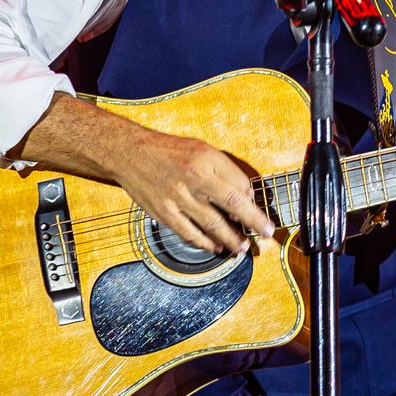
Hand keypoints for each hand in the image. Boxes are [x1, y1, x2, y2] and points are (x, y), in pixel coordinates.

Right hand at [112, 128, 276, 255]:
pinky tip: (215, 247)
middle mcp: (194, 178)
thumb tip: (244, 193)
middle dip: (253, 221)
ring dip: (231, 238)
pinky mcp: (164, 213)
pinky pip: (189, 233)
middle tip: (265, 233)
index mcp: (206, 159)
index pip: (238, 183)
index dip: (251, 200)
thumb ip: (223, 169)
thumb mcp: (201, 148)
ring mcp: (178, 198)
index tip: (258, 210)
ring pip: (212, 224)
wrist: (130, 153)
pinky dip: (205, 243)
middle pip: (232, 204)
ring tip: (242, 247)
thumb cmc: (168, 150)